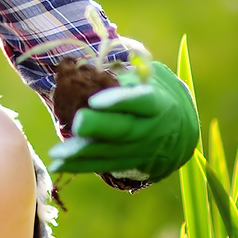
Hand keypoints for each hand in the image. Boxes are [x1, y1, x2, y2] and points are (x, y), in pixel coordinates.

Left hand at [47, 61, 198, 184]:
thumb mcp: (151, 81)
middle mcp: (150, 130)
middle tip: (77, 122)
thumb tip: (91, 71)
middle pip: (123, 130)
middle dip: (99, 127)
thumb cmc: (156, 97)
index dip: (119, 101)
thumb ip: (126, 78)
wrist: (179, 134)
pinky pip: (103, 166)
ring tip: (57, 153)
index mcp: (157, 104)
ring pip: (110, 153)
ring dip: (82, 153)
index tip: (96, 100)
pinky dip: (80, 166)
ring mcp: (139, 151)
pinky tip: (58, 166)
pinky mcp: (128, 165)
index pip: (141, 101)